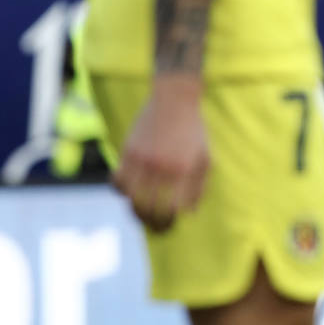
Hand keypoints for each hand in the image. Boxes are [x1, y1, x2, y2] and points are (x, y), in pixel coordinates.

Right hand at [113, 74, 208, 231]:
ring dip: (134, 209)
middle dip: (152, 221)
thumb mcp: (205, 157)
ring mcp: (144, 160)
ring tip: (139, 212)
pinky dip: (120, 191)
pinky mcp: (129, 152)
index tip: (169, 221)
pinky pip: (118, 181)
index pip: (174, 208)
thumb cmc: (193, 130)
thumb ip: (199, 187)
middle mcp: (163, 168)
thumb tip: (189, 213)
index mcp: (185, 171)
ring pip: (132, 198)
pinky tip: (127, 191)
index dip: (170, 219)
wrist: (174, 99)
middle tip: (153, 225)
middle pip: (151, 207)